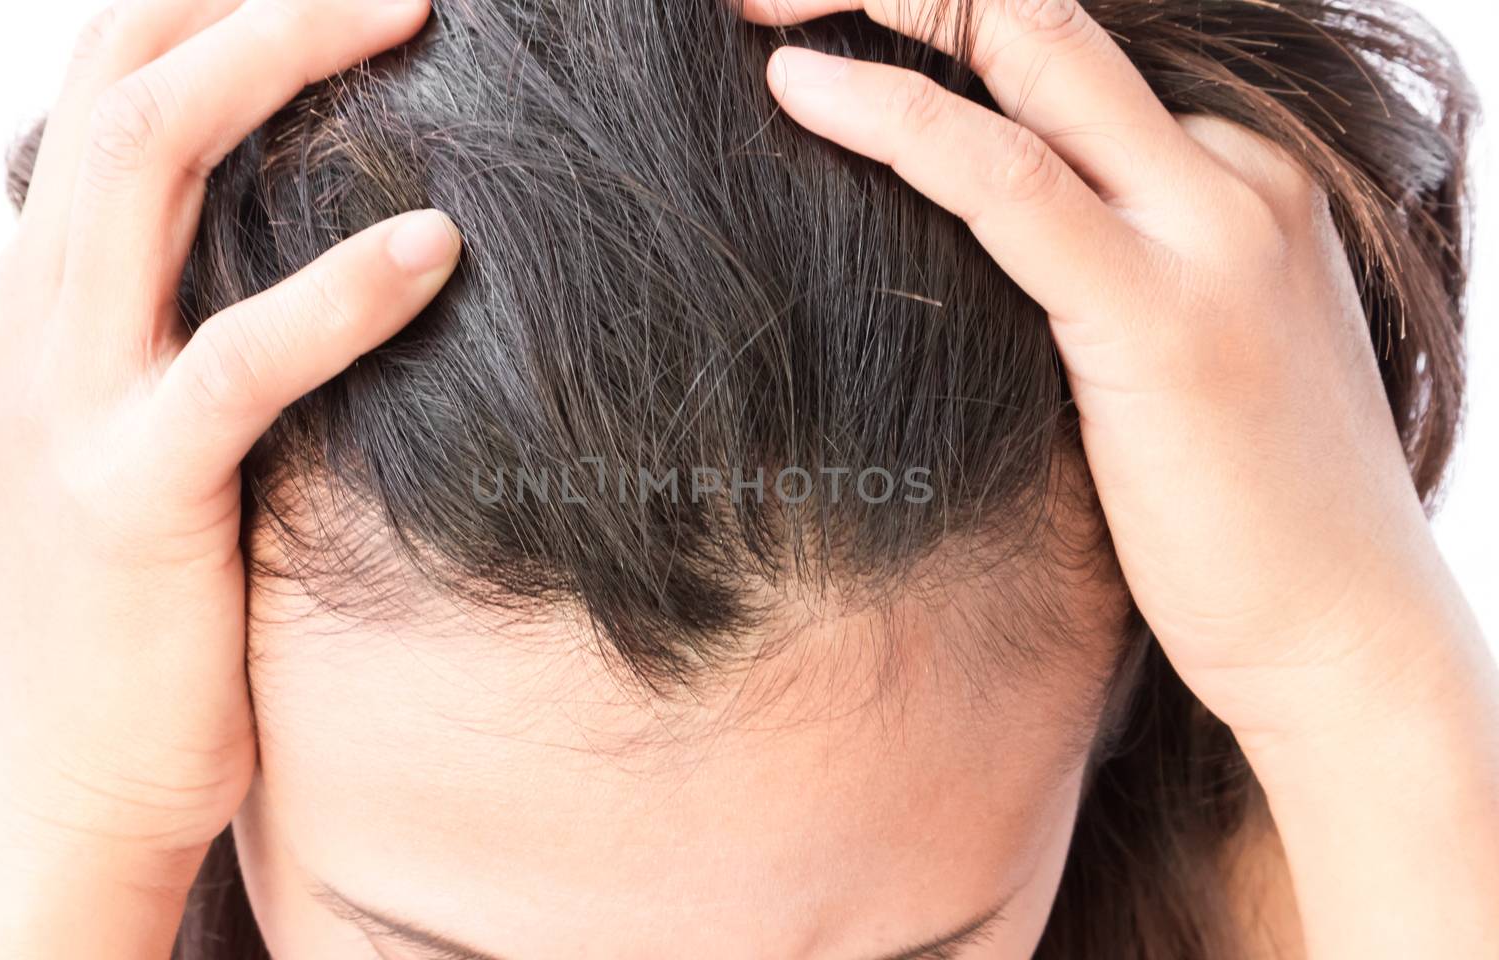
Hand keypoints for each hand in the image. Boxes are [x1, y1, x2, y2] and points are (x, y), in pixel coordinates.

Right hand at [0, 0, 453, 866]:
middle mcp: (31, 314)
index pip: (102, 83)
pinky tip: (434, 246)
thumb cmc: (134, 609)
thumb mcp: (136, 437)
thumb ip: (181, 332)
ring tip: (408, 12)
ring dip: (277, 63)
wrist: (69, 783)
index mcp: (37, 294)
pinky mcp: (132, 493)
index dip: (203, 0)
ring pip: (147, 161)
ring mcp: (67, 396)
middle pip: (120, 77)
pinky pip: (234, 361)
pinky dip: (339, 292)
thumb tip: (302, 257)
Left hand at [740, 0, 1489, 743]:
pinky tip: (802, 92)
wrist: (1343, 630)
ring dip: (878, 6)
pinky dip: (896, 122)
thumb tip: (944, 240)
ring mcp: (1211, 228)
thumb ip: (1081, 268)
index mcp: (1230, 168)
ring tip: (753, 7)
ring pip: (1029, 49)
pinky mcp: (1162, 314)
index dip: (937, 11)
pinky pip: (1008, 180)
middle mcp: (1230, 168)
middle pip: (1041, 10)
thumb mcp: (1158, 351)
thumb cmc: (1234, 509)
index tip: (818, 16)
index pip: (1064, 42)